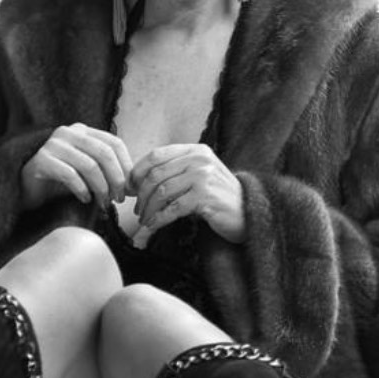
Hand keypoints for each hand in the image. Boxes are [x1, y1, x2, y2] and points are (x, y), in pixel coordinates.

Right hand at [21, 124, 132, 209]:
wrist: (25, 188)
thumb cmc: (60, 181)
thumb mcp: (87, 171)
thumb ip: (107, 171)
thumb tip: (134, 186)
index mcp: (83, 130)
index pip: (114, 142)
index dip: (126, 166)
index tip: (131, 189)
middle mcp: (69, 132)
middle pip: (104, 152)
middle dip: (116, 179)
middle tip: (119, 199)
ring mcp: (54, 144)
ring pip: (89, 164)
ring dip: (101, 188)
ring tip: (103, 203)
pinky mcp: (41, 159)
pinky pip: (69, 174)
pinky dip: (81, 189)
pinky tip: (85, 199)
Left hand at [128, 144, 245, 245]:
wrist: (248, 212)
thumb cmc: (219, 196)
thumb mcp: (200, 174)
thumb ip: (176, 170)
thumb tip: (139, 180)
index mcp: (195, 150)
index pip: (156, 155)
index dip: (138, 171)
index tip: (129, 187)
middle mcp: (199, 159)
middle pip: (156, 174)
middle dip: (141, 194)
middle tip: (137, 209)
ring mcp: (203, 177)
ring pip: (162, 192)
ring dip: (148, 209)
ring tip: (144, 220)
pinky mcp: (205, 197)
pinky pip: (172, 209)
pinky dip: (158, 220)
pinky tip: (152, 227)